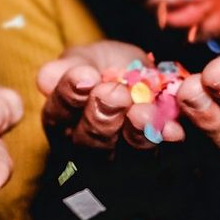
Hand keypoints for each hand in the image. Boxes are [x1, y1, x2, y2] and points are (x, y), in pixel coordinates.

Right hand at [37, 41, 184, 151]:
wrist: (149, 77)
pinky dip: (168, 141)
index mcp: (62, 118)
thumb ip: (70, 66)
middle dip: (102, 116)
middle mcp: (86, 145)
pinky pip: (162, 157)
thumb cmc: (108, 65)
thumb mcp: (90, 57)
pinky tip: (174, 129)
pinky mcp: (156, 162)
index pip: (58, 112)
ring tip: (143, 112)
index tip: (85, 76)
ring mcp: (122, 158)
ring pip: (124, 155)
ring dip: (135, 132)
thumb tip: (46, 78)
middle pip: (88, 142)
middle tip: (114, 93)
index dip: (69, 94)